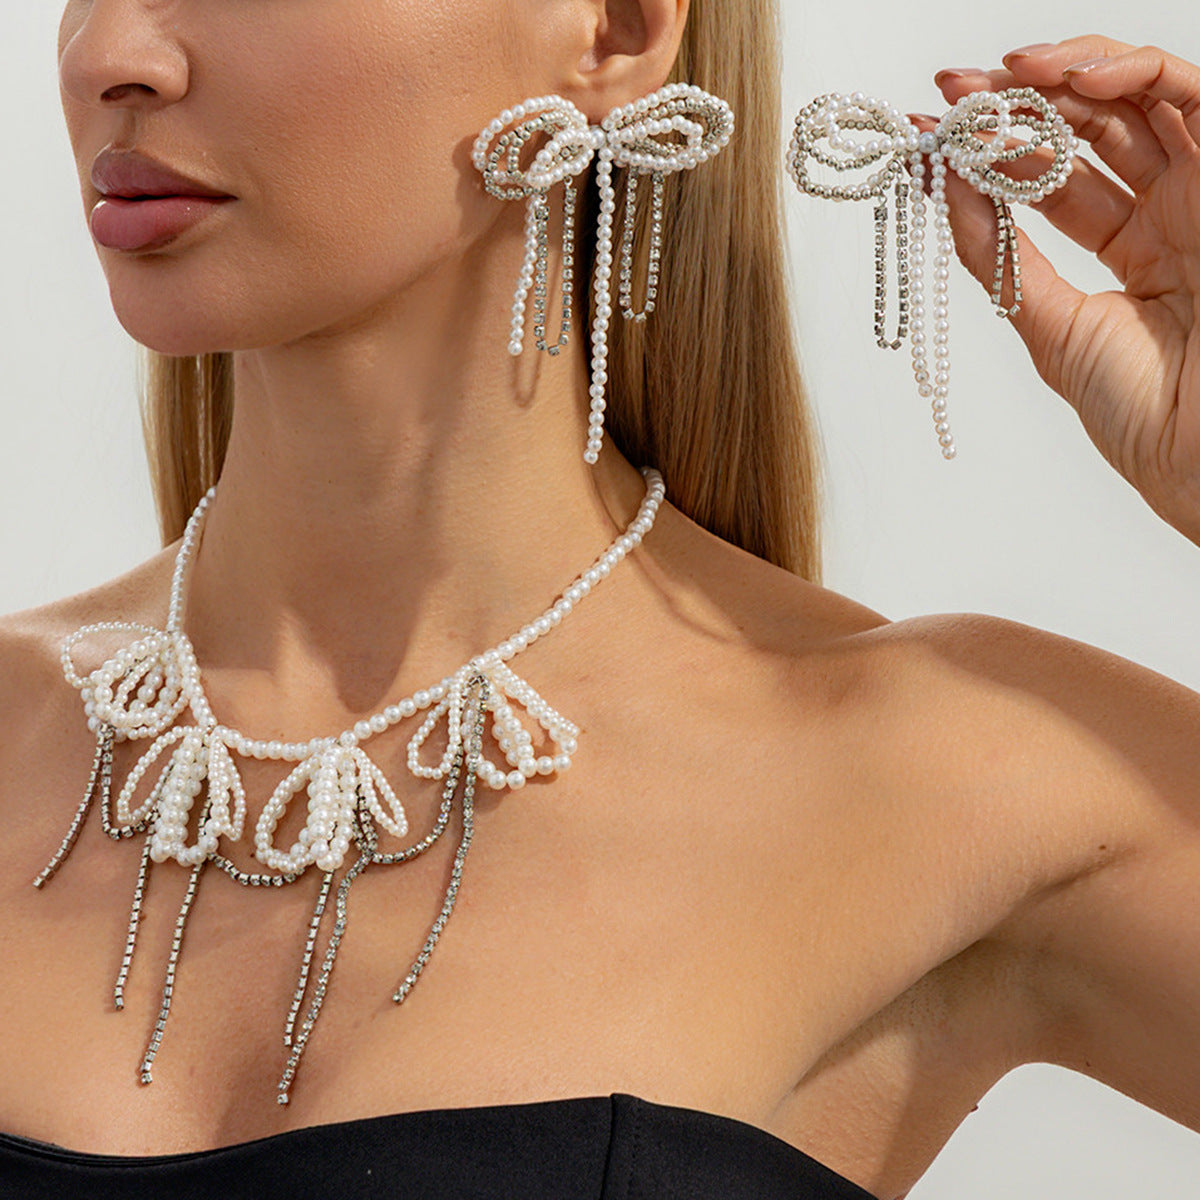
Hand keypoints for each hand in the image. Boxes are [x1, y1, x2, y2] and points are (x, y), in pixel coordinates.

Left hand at [926, 36, 1199, 544]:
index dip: (994, 153)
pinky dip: (1129, 71)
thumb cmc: (1145, 411)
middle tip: (950, 95)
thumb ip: (1002, 258)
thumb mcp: (1053, 326)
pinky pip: (1190, 92)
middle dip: (1015, 106)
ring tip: (993, 82)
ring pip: (1134, 101)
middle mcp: (1170, 213)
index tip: (930, 138)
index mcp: (1131, 252)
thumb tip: (945, 191)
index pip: (1054, 180)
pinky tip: (1064, 77)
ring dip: (1060, 80)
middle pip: (1088, 132)